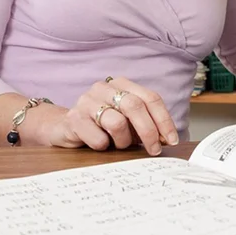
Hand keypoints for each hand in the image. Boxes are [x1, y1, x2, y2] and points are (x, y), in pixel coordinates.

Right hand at [45, 78, 178, 155]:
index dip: (164, 120)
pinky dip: (104, 146)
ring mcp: (86, 101)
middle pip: (135, 106)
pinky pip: (98, 138)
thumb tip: (167, 138)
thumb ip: (146, 124)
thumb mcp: (127, 121)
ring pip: (117, 122)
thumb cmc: (102, 126)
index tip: (171, 140)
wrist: (64, 128)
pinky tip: (99, 143)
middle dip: (149, 131)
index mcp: (121, 84)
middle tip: (154, 150)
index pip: (150, 98)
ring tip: (118, 144)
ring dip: (123, 141)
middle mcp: (103, 87)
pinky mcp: (74, 118)